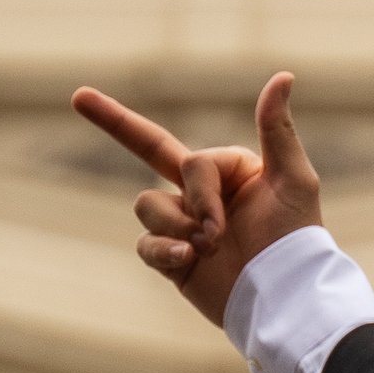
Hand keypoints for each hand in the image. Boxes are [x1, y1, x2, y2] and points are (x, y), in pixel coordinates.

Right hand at [71, 71, 322, 327]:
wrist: (282, 297)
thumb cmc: (295, 238)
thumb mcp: (292, 179)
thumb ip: (277, 129)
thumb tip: (283, 75)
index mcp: (228, 169)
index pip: (190, 163)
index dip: (200, 193)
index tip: (220, 225)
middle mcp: (202, 191)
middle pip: (148, 147)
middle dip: (113, 120)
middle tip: (79, 96)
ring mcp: (185, 224)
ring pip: (146, 205)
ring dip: (174, 228)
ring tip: (208, 251)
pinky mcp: (174, 258)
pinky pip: (144, 244)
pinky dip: (162, 252)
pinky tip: (187, 261)